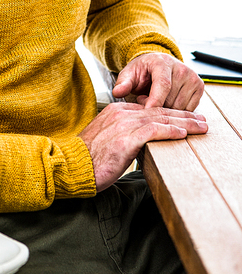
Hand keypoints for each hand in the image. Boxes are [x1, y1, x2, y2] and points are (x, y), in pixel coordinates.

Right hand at [79, 102, 207, 190]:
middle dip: (183, 115)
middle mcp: (122, 113)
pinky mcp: (126, 139)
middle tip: (200, 119)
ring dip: (184, 123)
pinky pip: (153, 131)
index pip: (150, 109)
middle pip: (159, 111)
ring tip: (200, 126)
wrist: (72, 165)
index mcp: (116, 111)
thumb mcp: (107, 140)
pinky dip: (169, 131)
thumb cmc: (88, 158)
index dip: (170, 114)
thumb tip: (139, 143)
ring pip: (160, 119)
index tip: (184, 118)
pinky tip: (182, 134)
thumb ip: (123, 135)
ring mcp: (124, 124)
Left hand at [112, 52, 203, 110]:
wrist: (157, 64)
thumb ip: (123, 83)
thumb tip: (117, 91)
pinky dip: (177, 110)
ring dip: (167, 109)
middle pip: (171, 100)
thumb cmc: (143, 70)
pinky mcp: (199, 87)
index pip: (163, 85)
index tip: (146, 112)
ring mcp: (192, 77)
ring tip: (156, 99)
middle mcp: (181, 68)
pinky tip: (168, 101)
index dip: (155, 102)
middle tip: (146, 99)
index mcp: (162, 62)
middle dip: (157, 106)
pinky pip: (188, 109)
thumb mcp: (129, 74)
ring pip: (180, 107)